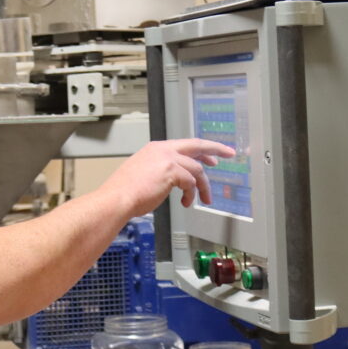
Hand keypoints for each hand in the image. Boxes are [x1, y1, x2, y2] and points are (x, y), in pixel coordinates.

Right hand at [101, 138, 235, 217]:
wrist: (117, 198)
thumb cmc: (125, 192)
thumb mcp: (144, 174)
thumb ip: (160, 172)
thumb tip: (176, 181)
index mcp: (155, 149)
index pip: (185, 145)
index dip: (202, 150)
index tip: (212, 156)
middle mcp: (163, 150)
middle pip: (197, 145)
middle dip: (216, 149)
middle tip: (230, 154)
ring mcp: (167, 159)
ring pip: (197, 169)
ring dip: (203, 186)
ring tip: (205, 199)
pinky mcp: (171, 171)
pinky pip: (190, 182)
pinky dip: (191, 194)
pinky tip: (186, 203)